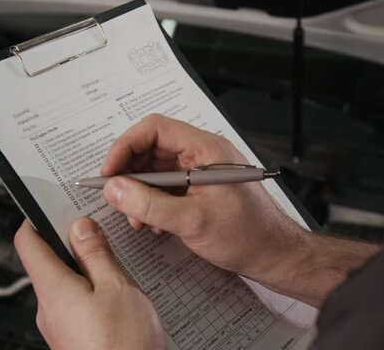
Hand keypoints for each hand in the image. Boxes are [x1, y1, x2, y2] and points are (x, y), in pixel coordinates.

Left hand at [14, 218, 164, 349]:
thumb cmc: (122, 346)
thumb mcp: (116, 287)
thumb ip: (96, 255)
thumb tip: (81, 229)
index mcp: (53, 288)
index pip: (27, 242)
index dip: (35, 218)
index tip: (51, 205)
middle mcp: (48, 307)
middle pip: (48, 262)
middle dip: (71, 244)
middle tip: (99, 233)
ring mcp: (59, 325)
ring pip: (65, 284)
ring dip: (86, 269)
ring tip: (116, 265)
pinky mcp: (73, 338)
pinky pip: (75, 304)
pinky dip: (91, 291)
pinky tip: (117, 295)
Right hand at [100, 114, 379, 307]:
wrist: (274, 255)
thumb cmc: (247, 235)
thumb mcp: (192, 221)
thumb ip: (149, 204)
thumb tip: (115, 189)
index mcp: (206, 149)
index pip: (155, 129)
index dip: (126, 146)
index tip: (109, 172)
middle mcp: (202, 154)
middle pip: (152, 149)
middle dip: (130, 174)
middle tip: (117, 198)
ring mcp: (201, 171)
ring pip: (156, 170)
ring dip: (140, 192)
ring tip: (136, 218)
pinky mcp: (199, 188)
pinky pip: (166, 186)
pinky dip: (153, 202)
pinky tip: (152, 223)